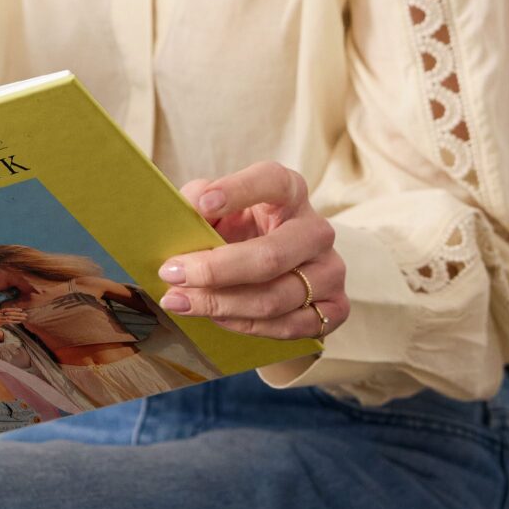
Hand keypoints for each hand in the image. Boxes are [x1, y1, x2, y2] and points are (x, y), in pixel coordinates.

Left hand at [157, 164, 347, 341]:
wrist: (276, 270)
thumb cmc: (241, 231)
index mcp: (291, 192)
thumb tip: (191, 208)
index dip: (239, 191)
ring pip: (275, 299)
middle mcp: (317, 230)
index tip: (202, 203)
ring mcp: (331, 270)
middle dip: (215, 270)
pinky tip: (216, 317)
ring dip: (221, 304)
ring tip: (181, 301)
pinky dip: (246, 326)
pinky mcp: (336, 307)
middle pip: (271, 256)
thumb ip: (200, 201)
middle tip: (172, 274)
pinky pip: (289, 327)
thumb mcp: (219, 208)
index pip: (271, 181)